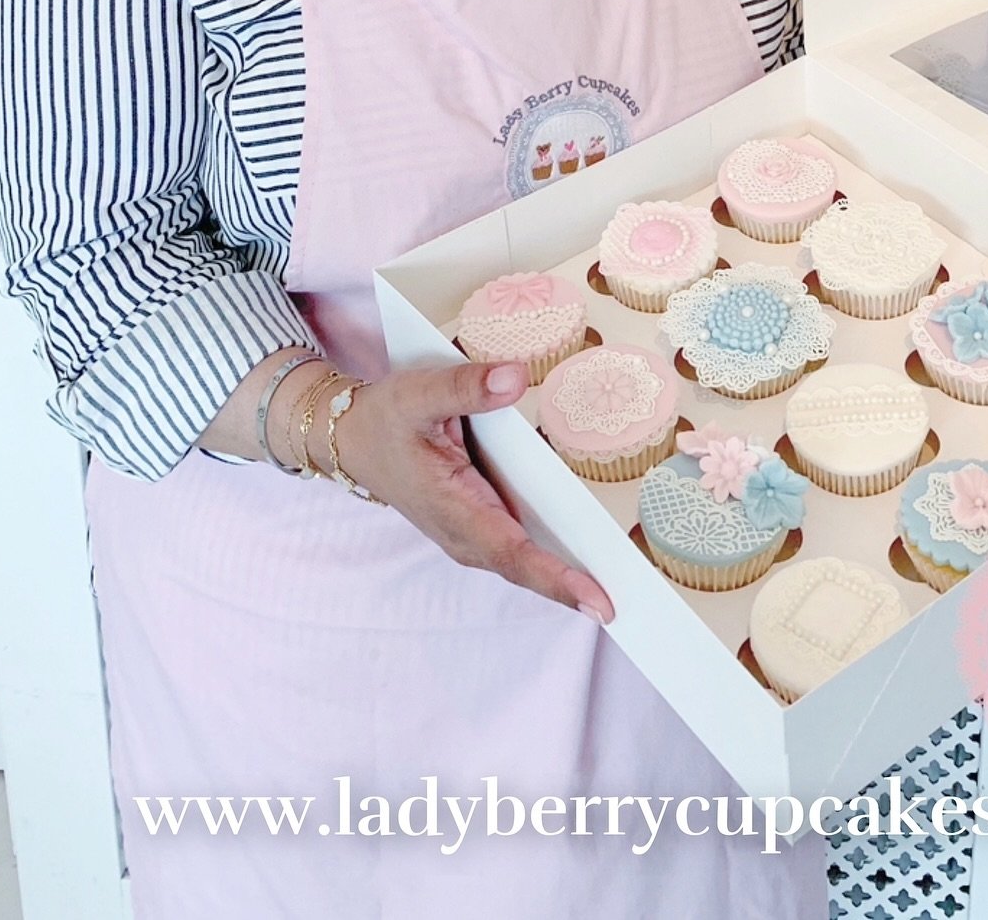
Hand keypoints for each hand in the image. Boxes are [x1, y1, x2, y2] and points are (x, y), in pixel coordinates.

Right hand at [333, 361, 614, 623]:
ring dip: (572, 577)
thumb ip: (465, 387)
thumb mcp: (416, 393)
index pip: (513, 553)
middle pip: (528, 569)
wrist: (352, 439)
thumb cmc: (385, 418)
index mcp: (453, 508)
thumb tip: (515, 380)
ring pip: (528, 562)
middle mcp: (466, 533)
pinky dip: (557, 556)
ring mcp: (472, 532)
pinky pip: (523, 546)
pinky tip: (593, 553)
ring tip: (629, 589)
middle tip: (634, 607)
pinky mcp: (479, 522)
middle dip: (577, 590)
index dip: (557, 579)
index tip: (599, 600)